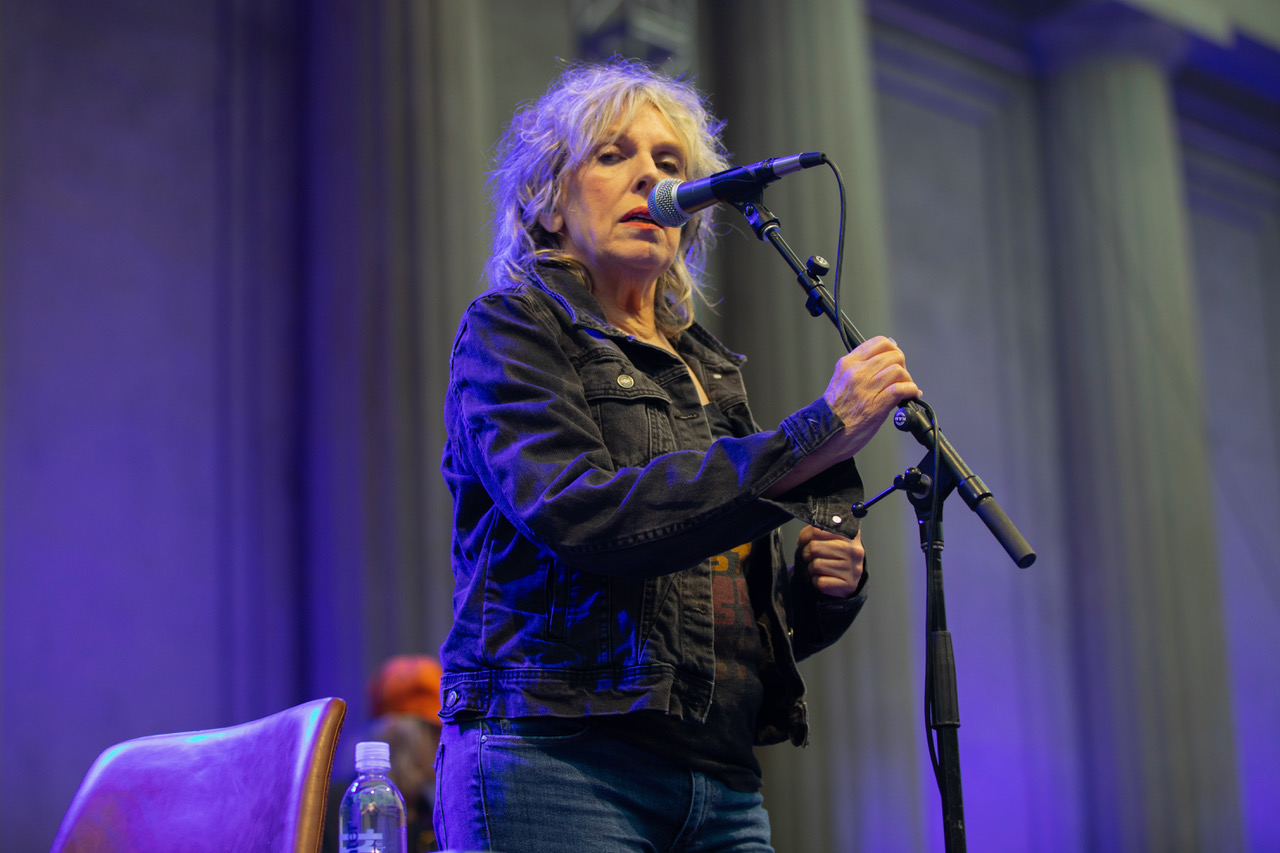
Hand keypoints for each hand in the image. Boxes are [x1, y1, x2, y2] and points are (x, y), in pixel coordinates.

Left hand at [798, 525, 864, 597]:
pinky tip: (824, 577)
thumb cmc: (837, 555)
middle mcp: (854, 551)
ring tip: (820, 567)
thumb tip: (807, 529)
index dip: (805, 536)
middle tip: (811, 555)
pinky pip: (820, 582)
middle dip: (807, 553)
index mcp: (850, 534)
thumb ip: (822, 528)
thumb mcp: (833, 537)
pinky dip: (817, 581)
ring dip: (812, 568)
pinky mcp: (848, 585)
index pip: (818, 529)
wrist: (849, 578)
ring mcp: (852, 569)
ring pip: (816, 565)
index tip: (803, 540)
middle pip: (814, 547)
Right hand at [822, 336, 918, 458]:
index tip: (895, 359)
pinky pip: (901, 388)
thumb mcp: (842, 381)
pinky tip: (910, 396)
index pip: (879, 342)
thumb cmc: (835, 412)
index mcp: (848, 364)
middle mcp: (857, 372)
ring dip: (907, 380)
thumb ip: (861, 369)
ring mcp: (866, 388)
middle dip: (902, 366)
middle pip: (893, 355)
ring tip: (906, 389)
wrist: (825, 434)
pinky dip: (911, 391)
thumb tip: (886, 361)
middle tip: (902, 377)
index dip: (893, 349)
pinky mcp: (876, 404)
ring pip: (898, 370)